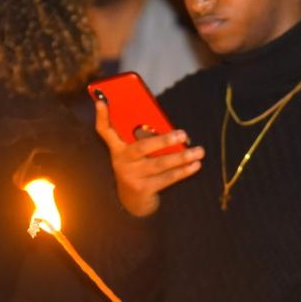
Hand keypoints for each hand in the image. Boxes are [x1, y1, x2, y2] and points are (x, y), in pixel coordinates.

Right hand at [94, 100, 204, 217]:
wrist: (132, 200)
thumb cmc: (138, 166)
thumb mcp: (135, 152)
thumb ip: (145, 137)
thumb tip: (173, 131)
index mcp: (117, 147)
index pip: (104, 130)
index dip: (102, 116)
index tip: (101, 101)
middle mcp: (121, 161)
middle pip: (141, 147)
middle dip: (163, 140)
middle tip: (183, 134)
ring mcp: (132, 176)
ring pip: (159, 164)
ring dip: (181, 157)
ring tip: (199, 151)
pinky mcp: (143, 189)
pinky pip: (166, 178)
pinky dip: (183, 171)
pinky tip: (195, 165)